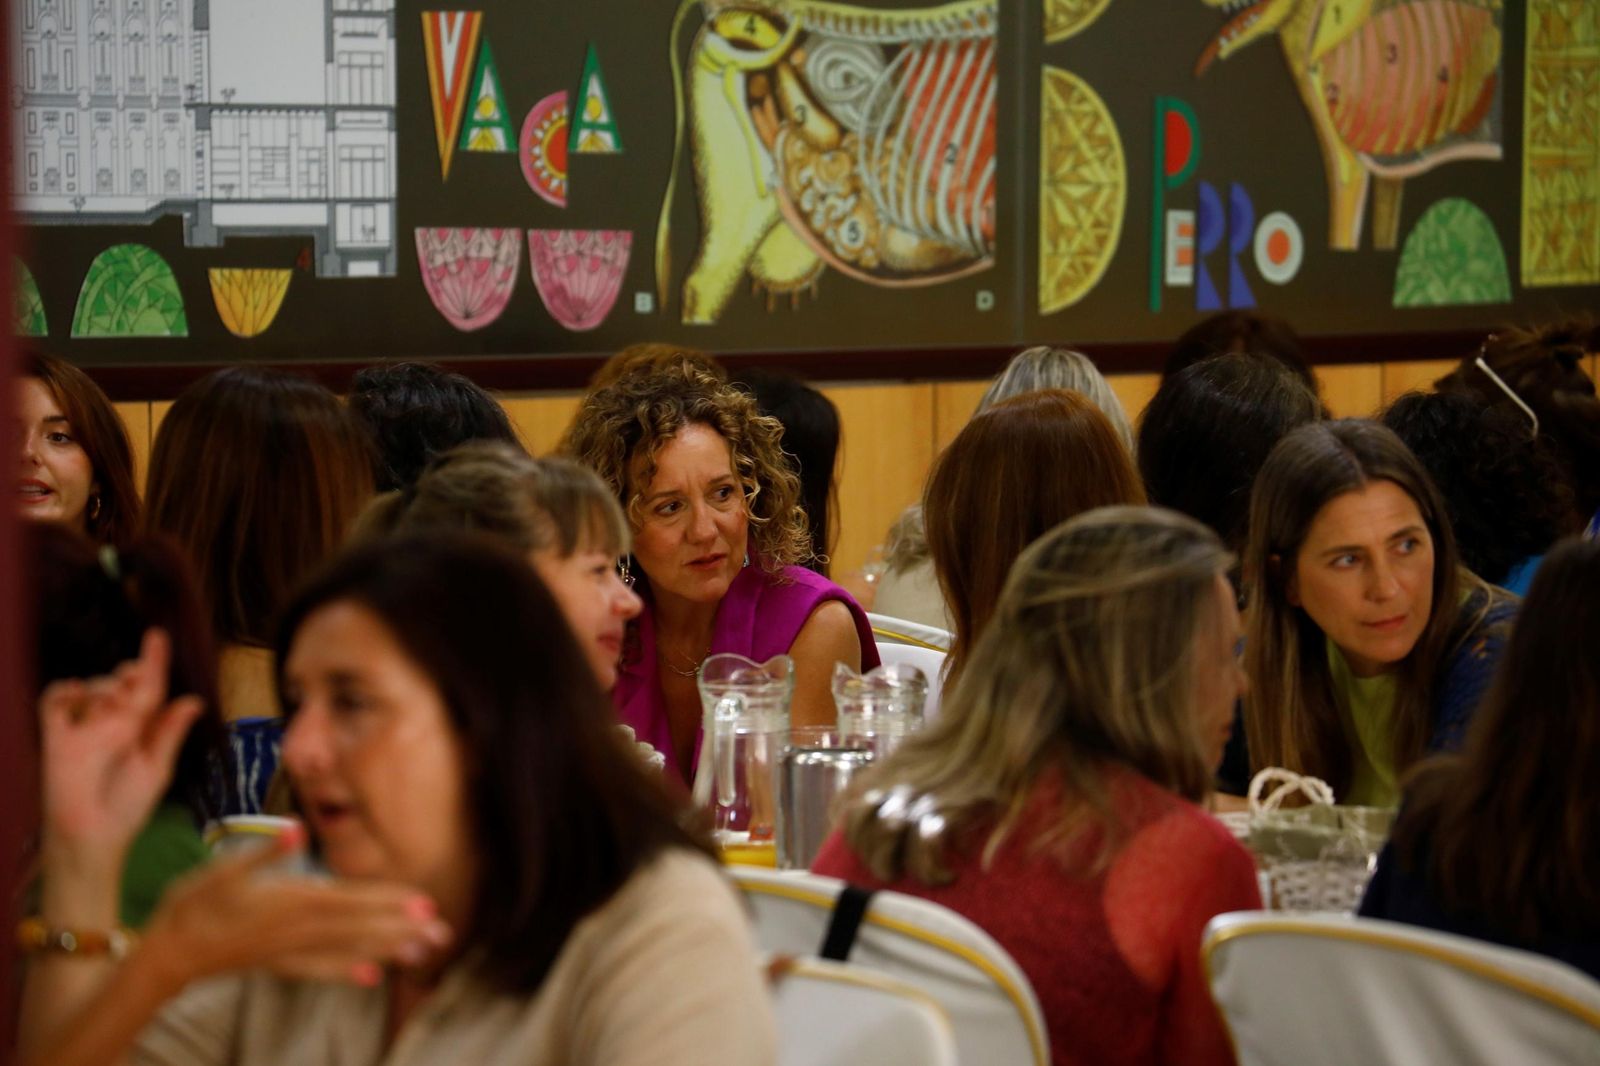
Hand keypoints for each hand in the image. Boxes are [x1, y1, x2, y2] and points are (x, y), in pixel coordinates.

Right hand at [40, 629, 203, 865]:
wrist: (91, 834)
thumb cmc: (128, 807)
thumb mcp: (156, 769)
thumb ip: (170, 733)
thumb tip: (194, 701)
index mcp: (142, 727)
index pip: (150, 687)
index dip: (153, 661)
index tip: (156, 637)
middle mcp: (113, 722)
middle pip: (120, 680)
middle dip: (128, 672)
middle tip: (132, 682)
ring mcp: (84, 727)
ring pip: (91, 685)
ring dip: (102, 686)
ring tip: (109, 705)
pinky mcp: (56, 735)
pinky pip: (55, 700)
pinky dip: (64, 691)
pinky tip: (76, 695)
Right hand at [143, 826, 453, 988]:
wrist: (167, 952)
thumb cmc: (194, 903)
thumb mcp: (225, 869)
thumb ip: (266, 851)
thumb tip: (297, 831)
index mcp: (291, 901)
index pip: (352, 900)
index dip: (389, 902)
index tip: (425, 904)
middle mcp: (297, 930)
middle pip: (360, 928)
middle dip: (403, 928)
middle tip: (443, 933)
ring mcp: (290, 951)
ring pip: (347, 950)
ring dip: (388, 949)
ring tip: (423, 953)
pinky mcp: (279, 964)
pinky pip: (320, 970)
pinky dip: (347, 972)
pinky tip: (371, 978)